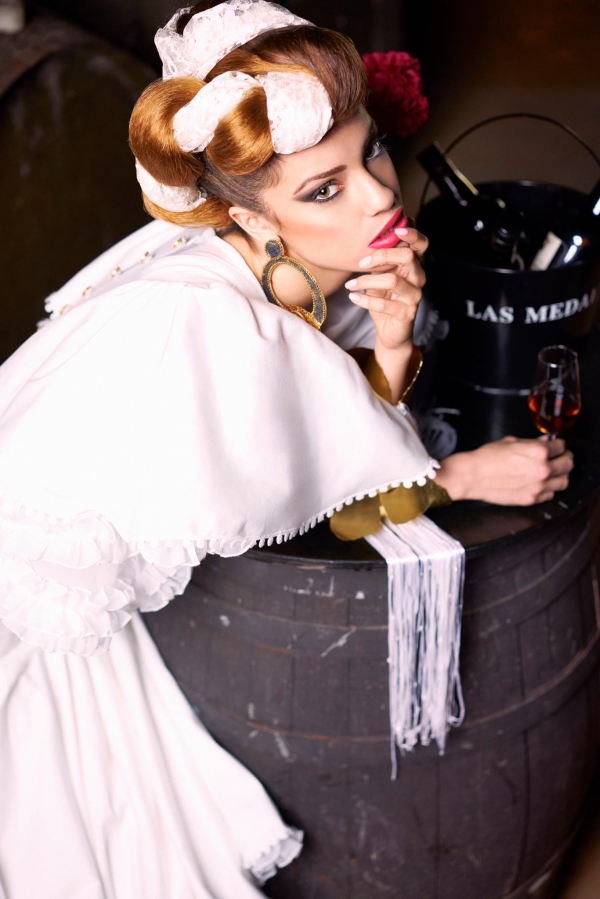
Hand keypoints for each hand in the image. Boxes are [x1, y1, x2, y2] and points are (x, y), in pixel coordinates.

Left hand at [345, 227, 427, 350]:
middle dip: (381, 255)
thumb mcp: (380, 275)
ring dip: (366, 281)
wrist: (389, 330)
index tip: (396, 229)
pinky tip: (353, 297)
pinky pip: (385, 304)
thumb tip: (367, 237)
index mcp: (413, 265)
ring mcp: (415, 296)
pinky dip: (366, 300)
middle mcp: (418, 278)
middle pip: (407, 256)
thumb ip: (380, 259)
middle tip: (360, 264)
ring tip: (350, 284)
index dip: (413, 234)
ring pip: (393, 280)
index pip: (421, 244)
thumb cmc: (384, 298)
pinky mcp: (407, 313)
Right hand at [436, 435, 573, 504]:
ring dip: (561, 475)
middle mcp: (543, 469)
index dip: (559, 445)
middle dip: (565, 458)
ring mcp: (538, 486)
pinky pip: (550, 494)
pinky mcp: (531, 499)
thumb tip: (546, 442)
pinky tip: (542, 483)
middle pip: (568, 464)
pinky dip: (549, 488)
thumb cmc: (488, 456)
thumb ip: (532, 443)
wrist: (472, 475)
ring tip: (554, 472)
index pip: (561, 446)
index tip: (557, 446)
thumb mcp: (511, 442)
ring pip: (563, 482)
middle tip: (561, 457)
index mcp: (539, 451)